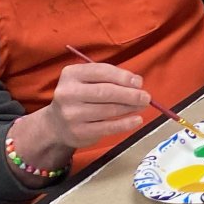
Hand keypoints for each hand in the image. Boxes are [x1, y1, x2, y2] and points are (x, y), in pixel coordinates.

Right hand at [35, 60, 150, 151]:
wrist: (57, 124)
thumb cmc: (81, 97)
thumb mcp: (88, 81)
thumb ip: (110, 77)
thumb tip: (137, 82)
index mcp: (71, 74)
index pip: (102, 72)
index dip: (123, 77)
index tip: (139, 82)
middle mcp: (68, 93)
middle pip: (106, 92)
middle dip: (130, 94)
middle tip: (146, 97)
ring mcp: (72, 114)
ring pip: (109, 110)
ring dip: (130, 108)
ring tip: (142, 106)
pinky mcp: (79, 131)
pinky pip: (108, 127)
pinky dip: (126, 123)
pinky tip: (137, 120)